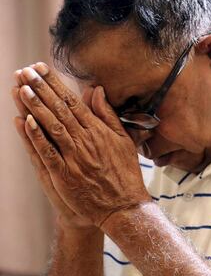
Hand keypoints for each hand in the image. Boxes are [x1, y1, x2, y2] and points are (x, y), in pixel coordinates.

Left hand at [14, 63, 150, 228]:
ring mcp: (74, 157)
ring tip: (20, 87)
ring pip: (51, 127)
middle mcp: (86, 140)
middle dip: (41, 88)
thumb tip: (96, 90)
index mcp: (99, 130)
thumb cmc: (125, 174)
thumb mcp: (123, 140)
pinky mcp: (65, 175)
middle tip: (24, 71)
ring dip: (35, 106)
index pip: (72, 101)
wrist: (124, 207)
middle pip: (59, 110)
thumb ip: (107, 114)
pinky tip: (25, 120)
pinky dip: (36, 137)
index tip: (41, 68)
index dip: (55, 84)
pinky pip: (47, 152)